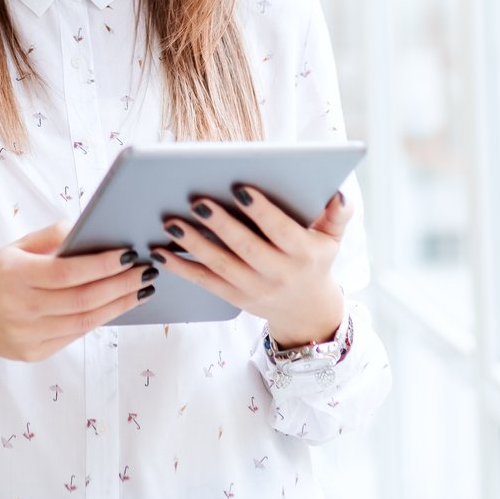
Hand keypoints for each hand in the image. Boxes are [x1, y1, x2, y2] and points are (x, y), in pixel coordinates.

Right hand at [0, 222, 155, 362]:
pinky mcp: (33, 354)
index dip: (101, 264)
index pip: (67, 272)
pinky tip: (117, 305)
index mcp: (14, 275)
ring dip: (119, 305)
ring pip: (84, 321)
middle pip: (82, 299)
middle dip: (121, 285)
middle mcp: (20, 308)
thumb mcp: (16, 247)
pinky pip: (75, 334)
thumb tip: (91, 228)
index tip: (130, 254)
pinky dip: (99, 318)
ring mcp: (27, 335)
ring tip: (142, 289)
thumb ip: (52, 236)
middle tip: (148, 272)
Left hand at [152, 186, 350, 347]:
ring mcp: (253, 289)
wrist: (306, 311)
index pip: (281, 231)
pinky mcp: (233, 298)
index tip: (240, 187)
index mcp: (303, 254)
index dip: (262, 211)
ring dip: (193, 244)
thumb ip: (338, 214)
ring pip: (221, 265)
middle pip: (246, 248)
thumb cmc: (315, 260)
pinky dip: (181, 267)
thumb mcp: (333, 239)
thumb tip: (339, 192)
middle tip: (196, 200)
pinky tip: (160, 251)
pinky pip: (205, 281)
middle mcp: (278, 274)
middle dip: (221, 224)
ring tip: (171, 221)